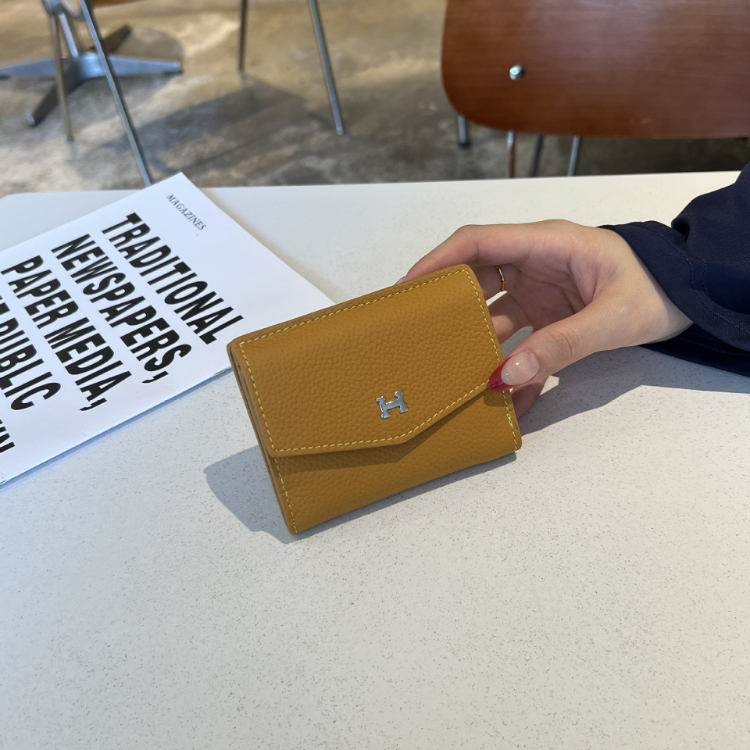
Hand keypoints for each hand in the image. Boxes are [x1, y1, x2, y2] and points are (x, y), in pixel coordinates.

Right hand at [404, 220, 691, 416]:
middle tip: (416, 334)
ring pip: (491, 310)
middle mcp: (535, 262)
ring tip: (452, 368)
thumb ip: (561, 346)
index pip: (477, 243)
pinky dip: (509, 361)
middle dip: (447, 305)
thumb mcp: (612, 318)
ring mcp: (539, 289)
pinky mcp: (547, 313)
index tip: (406, 290)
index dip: (437, 262)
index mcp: (547, 243)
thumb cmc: (659, 289)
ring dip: (475, 339)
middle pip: (475, 277)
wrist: (690, 295)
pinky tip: (506, 390)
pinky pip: (516, 336)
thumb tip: (505, 376)